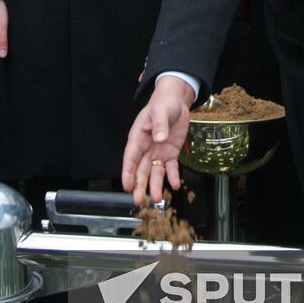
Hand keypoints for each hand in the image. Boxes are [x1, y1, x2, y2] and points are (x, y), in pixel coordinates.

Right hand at [122, 75, 194, 205]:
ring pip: (154, 172)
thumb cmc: (163, 104)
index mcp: (138, 137)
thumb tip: (158, 138)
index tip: (127, 186)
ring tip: (156, 198)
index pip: (130, 157)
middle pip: (140, 170)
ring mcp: (158, 152)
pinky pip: (170, 168)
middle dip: (139, 185)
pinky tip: (174, 185)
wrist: (176, 102)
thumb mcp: (160, 110)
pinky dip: (172, 177)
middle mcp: (146, 148)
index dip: (128, 173)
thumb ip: (159, 124)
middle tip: (138, 201)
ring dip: (155, 185)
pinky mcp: (170, 154)